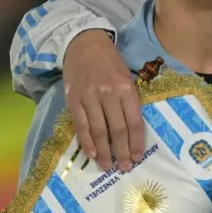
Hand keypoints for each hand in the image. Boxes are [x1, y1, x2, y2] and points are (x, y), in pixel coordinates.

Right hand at [63, 30, 143, 171]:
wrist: (84, 45)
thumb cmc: (111, 63)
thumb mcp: (128, 76)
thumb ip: (131, 100)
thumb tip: (134, 129)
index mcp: (127, 88)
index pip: (134, 121)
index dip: (136, 142)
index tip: (138, 157)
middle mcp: (109, 94)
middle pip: (117, 129)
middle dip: (122, 152)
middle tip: (124, 167)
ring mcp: (89, 97)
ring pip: (99, 131)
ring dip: (103, 152)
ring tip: (107, 166)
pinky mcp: (73, 100)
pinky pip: (81, 126)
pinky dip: (86, 142)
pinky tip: (91, 154)